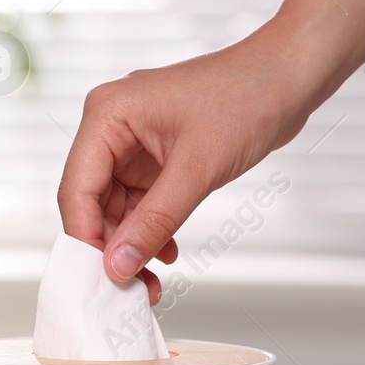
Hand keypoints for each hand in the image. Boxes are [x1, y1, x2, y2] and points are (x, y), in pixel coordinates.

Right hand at [57, 27, 324, 299]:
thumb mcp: (197, 170)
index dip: (85, 238)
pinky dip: (150, 227)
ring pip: (115, 206)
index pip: (76, 189)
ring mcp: (132, 142)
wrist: (288, 77)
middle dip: (111, 246)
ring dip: (131, 243)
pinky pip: (139, 200)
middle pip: (91, 201)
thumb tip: (118, 265)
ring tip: (151, 280)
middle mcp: (111, 127)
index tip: (102, 277)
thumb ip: (154, 221)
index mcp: (106, 115)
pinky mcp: (153, 154)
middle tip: (130, 287)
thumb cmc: (246, 97)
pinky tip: (166, 250)